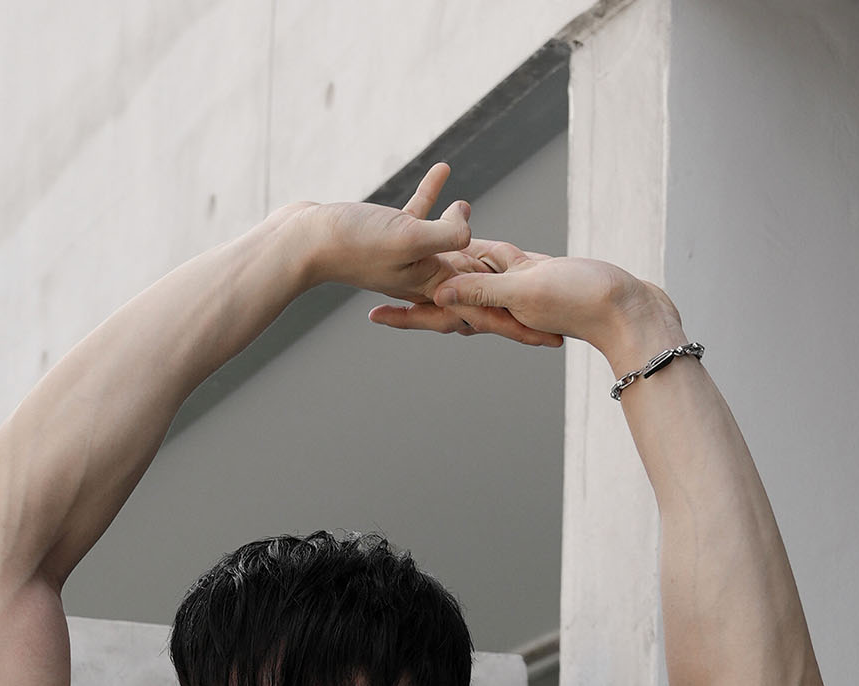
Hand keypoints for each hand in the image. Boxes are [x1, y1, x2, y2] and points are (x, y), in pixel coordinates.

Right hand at [303, 162, 550, 345]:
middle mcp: (425, 276)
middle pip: (480, 290)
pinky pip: (423, 213)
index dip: (522, 326)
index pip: (487, 312)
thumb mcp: (406, 237)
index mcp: (434, 286)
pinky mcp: (392, 231)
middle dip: (512, 299)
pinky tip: (445, 172)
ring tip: (495, 233)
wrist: (303, 239)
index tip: (555, 341)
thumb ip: (445, 235)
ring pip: (455, 251)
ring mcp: (409, 255)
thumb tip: (473, 233)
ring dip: (478, 245)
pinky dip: (435, 196)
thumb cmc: (351, 242)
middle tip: (548, 306)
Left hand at [372, 236, 677, 360]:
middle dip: (414, 294)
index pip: (440, 315)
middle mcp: (499, 303)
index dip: (406, 316)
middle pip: (446, 297)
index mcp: (491, 312)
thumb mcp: (525, 293)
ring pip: (468, 275)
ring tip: (412, 251)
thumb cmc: (581, 301)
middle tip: (379, 283)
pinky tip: (464, 231)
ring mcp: (516, 287)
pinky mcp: (534, 271)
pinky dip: (475, 246)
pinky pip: (495, 257)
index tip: (373, 317)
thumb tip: (435, 295)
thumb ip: (482, 293)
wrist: (627, 306)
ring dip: (440, 266)